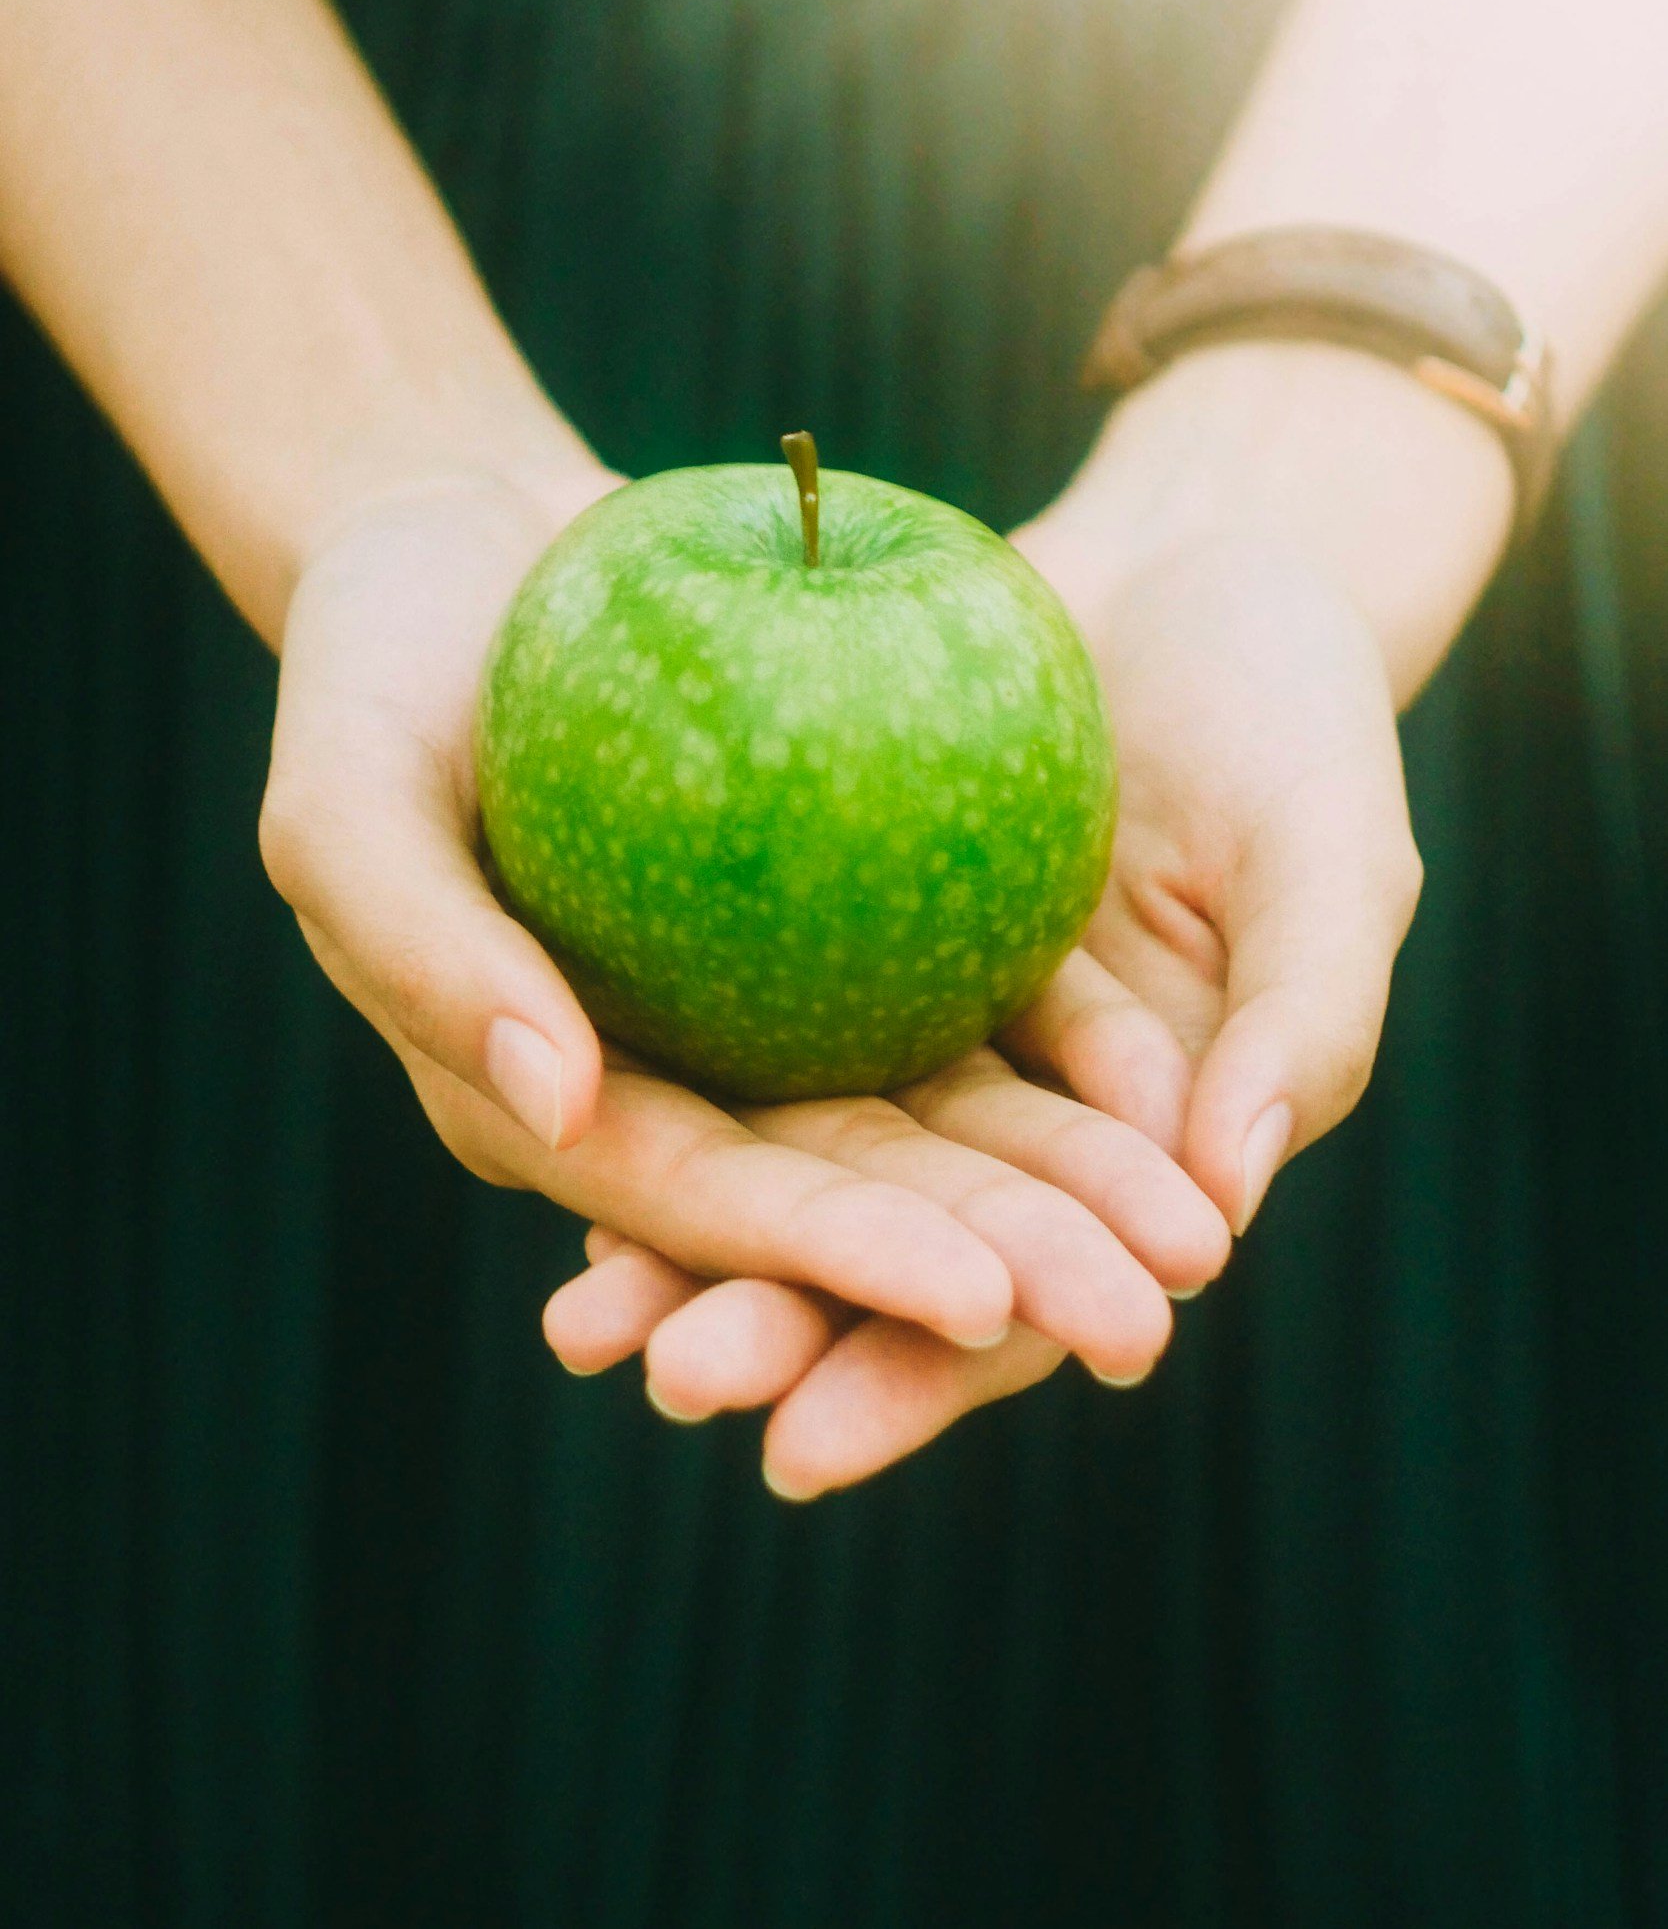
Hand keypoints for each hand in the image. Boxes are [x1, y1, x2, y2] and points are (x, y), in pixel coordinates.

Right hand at [259, 469, 1225, 1356]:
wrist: (460, 537)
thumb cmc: (372, 664)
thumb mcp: (345, 797)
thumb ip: (426, 952)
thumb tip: (556, 1103)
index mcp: (545, 1102)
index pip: (701, 1204)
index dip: (838, 1263)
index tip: (983, 1302)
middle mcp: (666, 1085)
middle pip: (840, 1191)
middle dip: (993, 1269)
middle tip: (1146, 1326)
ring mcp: (756, 1009)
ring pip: (925, 1117)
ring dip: (1059, 1188)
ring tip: (1197, 1246)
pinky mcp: (828, 920)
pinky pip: (956, 990)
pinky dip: (1059, 1048)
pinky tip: (1172, 1088)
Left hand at [548, 518, 1419, 1495]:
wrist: (1201, 559)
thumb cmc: (1298, 709)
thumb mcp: (1336, 855)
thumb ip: (1306, 1026)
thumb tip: (1228, 1208)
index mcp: (1136, 1153)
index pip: (1021, 1305)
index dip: (916, 1382)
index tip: (801, 1449)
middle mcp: (1011, 1112)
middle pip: (879, 1250)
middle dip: (771, 1328)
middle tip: (661, 1377)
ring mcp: (923, 1020)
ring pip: (796, 1156)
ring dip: (691, 1241)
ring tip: (578, 1319)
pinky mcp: (848, 923)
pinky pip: (752, 1018)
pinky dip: (671, 1077)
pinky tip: (566, 1118)